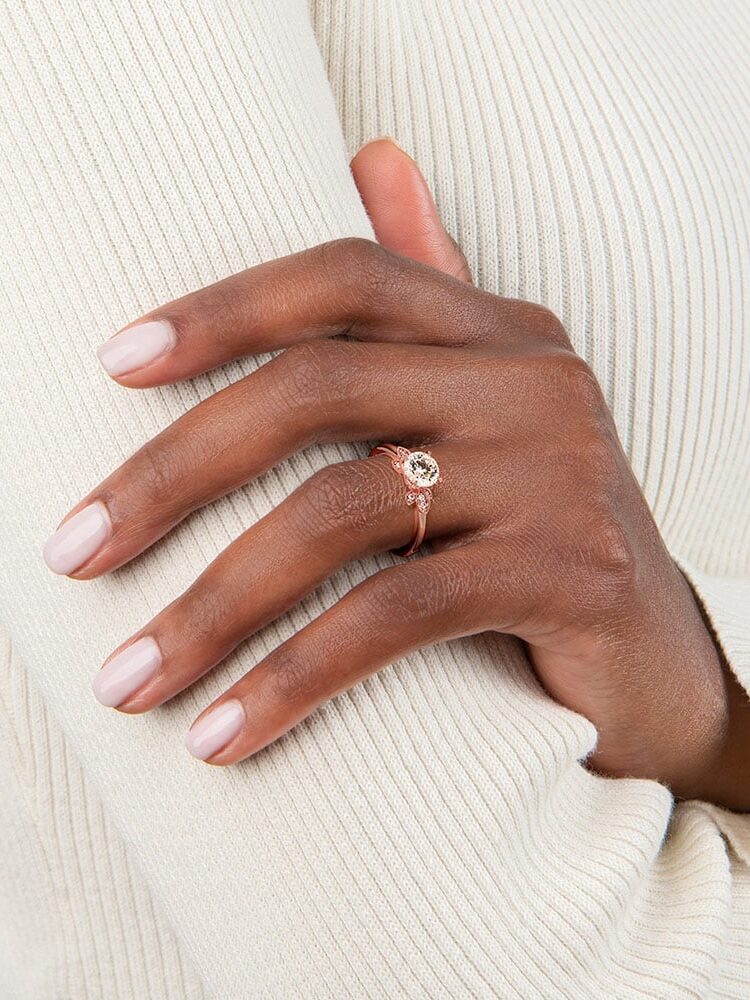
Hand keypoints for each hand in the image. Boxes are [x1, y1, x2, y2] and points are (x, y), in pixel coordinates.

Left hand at [44, 140, 746, 807]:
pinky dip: (295, 674)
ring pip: (341, 509)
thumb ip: (430, 298)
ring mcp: (561, 474)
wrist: (662, 664)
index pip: (344, 277)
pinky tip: (224, 731)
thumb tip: (374, 153)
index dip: (222, 309)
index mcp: (502, 334)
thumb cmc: (544, 539)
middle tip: (76, 551)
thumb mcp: (490, 411)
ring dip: (214, 603)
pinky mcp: (572, 574)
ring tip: (129, 675)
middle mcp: (537, 382)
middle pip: (317, 389)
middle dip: (173, 473)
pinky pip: (396, 611)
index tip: (111, 366)